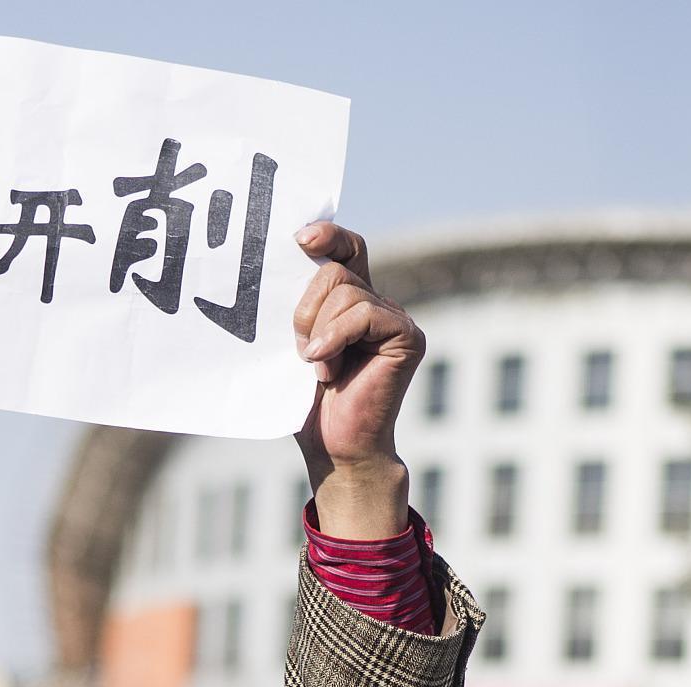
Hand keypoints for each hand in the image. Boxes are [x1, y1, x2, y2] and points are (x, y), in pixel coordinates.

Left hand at [292, 222, 421, 539]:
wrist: (335, 447)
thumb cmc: (310, 403)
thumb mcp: (296, 343)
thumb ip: (300, 306)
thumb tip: (282, 263)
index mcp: (351, 301)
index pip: (346, 248)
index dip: (327, 235)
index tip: (299, 239)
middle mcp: (377, 304)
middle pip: (336, 270)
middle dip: (306, 307)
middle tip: (301, 349)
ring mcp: (395, 319)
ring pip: (346, 291)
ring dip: (318, 330)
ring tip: (317, 366)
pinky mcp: (407, 338)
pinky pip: (365, 313)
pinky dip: (337, 336)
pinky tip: (326, 365)